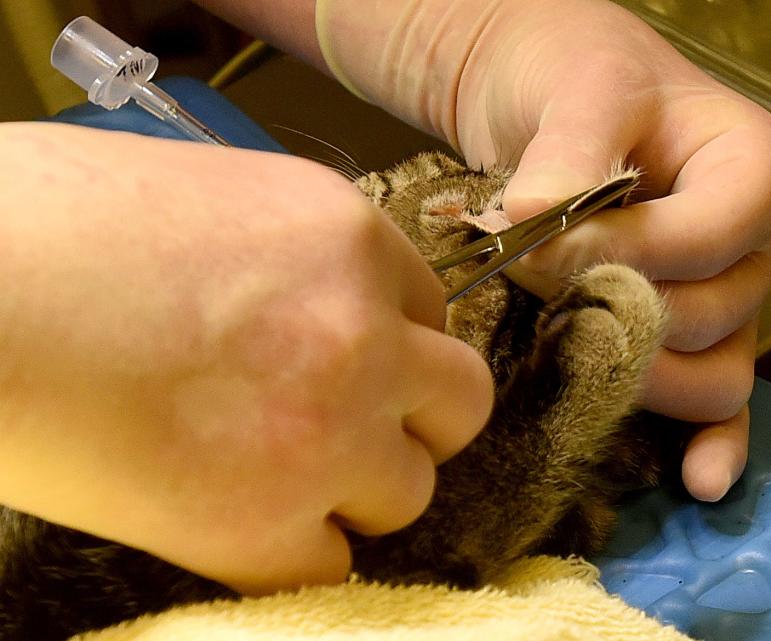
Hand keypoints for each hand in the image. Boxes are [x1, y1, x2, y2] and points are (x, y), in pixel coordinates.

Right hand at [0, 123, 491, 591]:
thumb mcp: (204, 195)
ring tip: (275, 476)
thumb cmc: (44, 224)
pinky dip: (291, 553)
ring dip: (355, 491)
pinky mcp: (261, 526)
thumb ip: (286, 253)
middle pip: (460, 400)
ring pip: (408, 490)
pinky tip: (234, 522)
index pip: (430, 307)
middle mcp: (361, 332)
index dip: (394, 340)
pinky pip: (330, 565)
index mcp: (344, 235)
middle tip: (352, 427)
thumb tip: (299, 296)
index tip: (358, 360)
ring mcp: (325, 431)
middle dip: (415, 420)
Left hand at [317, 0, 770, 500]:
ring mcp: (734, 302)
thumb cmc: (582, 81)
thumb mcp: (582, 94)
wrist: (565, 101)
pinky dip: (713, 444)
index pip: (706, 242)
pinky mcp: (698, 343)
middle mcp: (759, 247)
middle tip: (532, 289)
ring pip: (710, 374)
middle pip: (705, 317)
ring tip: (566, 352)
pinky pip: (724, 404)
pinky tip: (697, 481)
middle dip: (611, 314)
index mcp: (756, 173)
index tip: (537, 247)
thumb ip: (570, 160)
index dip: (622, 254)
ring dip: (632, 375)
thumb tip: (532, 226)